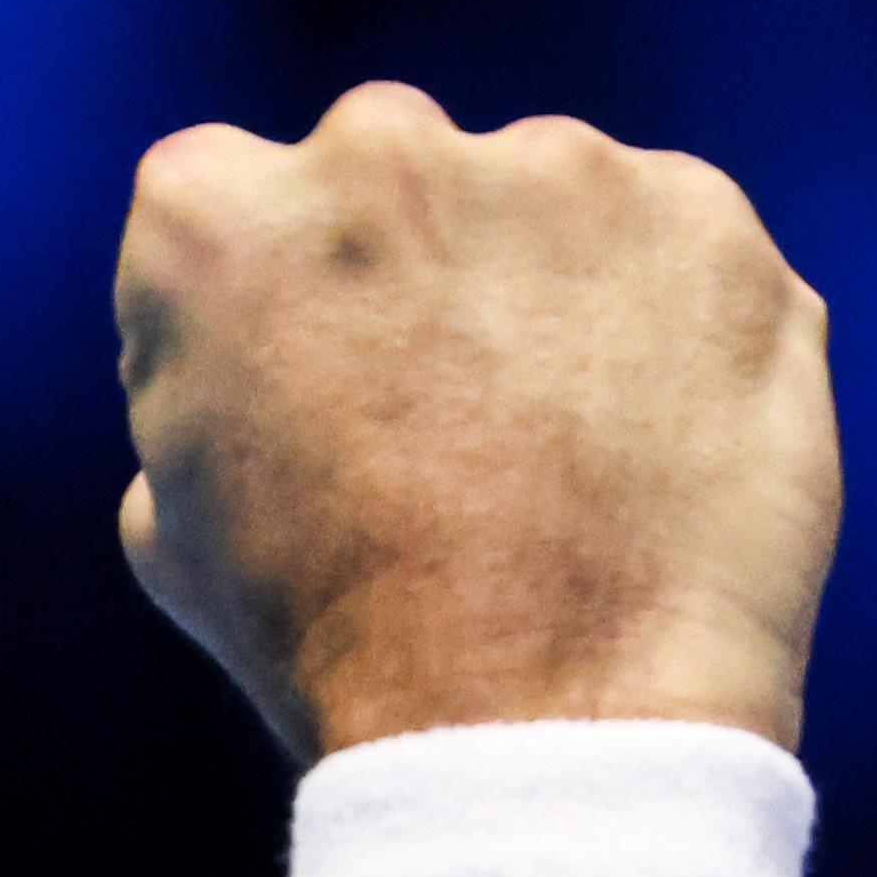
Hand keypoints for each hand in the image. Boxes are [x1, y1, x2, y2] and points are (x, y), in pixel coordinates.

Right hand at [114, 83, 836, 758]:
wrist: (545, 729)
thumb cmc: (334, 647)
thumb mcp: (171, 521)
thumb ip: (207, 375)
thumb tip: (274, 342)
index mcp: (212, 214)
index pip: (226, 200)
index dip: (267, 305)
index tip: (304, 395)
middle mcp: (378, 147)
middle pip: (390, 174)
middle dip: (412, 269)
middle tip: (443, 425)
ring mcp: (557, 169)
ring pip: (544, 202)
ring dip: (547, 291)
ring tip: (563, 461)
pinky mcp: (705, 216)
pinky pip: (675, 249)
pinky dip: (670, 326)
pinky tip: (650, 450)